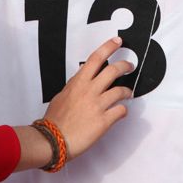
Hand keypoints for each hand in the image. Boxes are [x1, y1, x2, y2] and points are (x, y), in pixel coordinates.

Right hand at [44, 37, 132, 159]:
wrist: (53, 140)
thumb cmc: (54, 120)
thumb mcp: (61, 96)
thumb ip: (74, 86)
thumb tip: (81, 79)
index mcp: (78, 83)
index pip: (95, 58)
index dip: (108, 47)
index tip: (118, 41)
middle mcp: (89, 90)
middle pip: (113, 70)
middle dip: (125, 66)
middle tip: (130, 66)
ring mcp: (97, 105)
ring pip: (121, 90)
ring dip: (127, 91)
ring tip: (128, 93)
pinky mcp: (104, 121)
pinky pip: (121, 111)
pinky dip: (123, 110)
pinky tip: (121, 112)